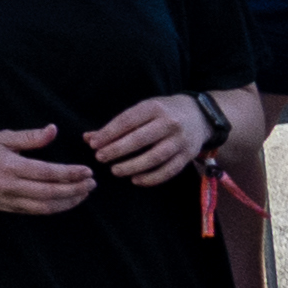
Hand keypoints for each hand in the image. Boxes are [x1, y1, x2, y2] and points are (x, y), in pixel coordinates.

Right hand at [0, 124, 94, 216]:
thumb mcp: (2, 137)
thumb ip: (30, 137)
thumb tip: (53, 130)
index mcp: (9, 166)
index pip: (47, 173)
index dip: (70, 173)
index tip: (87, 171)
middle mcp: (10, 186)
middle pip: (50, 192)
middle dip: (75, 189)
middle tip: (92, 183)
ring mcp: (10, 200)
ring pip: (46, 206)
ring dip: (69, 202)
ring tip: (84, 193)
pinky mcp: (9, 209)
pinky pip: (37, 211)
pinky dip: (55, 207)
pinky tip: (67, 201)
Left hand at [82, 92, 218, 186]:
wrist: (199, 115)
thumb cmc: (162, 112)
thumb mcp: (142, 110)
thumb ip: (117, 125)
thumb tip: (88, 138)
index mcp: (153, 108)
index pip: (127, 121)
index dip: (109, 133)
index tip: (93, 144)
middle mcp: (169, 123)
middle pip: (140, 139)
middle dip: (117, 150)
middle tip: (100, 158)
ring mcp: (180, 140)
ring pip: (155, 157)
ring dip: (133, 166)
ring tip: (115, 170)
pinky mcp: (187, 155)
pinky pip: (169, 170)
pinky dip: (152, 177)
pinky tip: (136, 180)